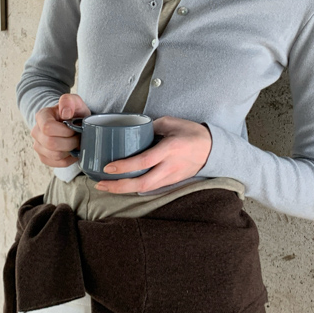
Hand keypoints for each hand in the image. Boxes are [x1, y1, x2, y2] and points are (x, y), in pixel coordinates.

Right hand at [31, 93, 91, 168]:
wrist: (72, 122)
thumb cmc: (73, 112)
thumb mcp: (74, 101)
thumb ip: (69, 101)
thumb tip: (65, 113)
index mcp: (41, 116)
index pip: (47, 128)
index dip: (65, 131)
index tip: (75, 128)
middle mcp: (36, 132)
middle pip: (51, 144)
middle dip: (70, 142)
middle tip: (79, 137)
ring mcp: (38, 146)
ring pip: (55, 155)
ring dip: (71, 151)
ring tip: (77, 143)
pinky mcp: (44, 158)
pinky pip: (58, 163)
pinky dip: (70, 159)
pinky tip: (73, 151)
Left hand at [94, 116, 211, 193]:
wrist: (212, 148)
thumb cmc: (191, 132)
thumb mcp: (170, 122)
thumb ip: (150, 126)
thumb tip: (131, 129)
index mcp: (169, 149)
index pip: (143, 161)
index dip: (124, 167)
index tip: (108, 168)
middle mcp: (170, 166)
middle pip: (142, 183)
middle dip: (119, 187)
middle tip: (101, 184)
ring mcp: (172, 176)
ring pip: (145, 189)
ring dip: (124, 190)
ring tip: (107, 186)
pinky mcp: (172, 182)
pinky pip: (151, 188)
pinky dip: (135, 188)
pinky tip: (123, 185)